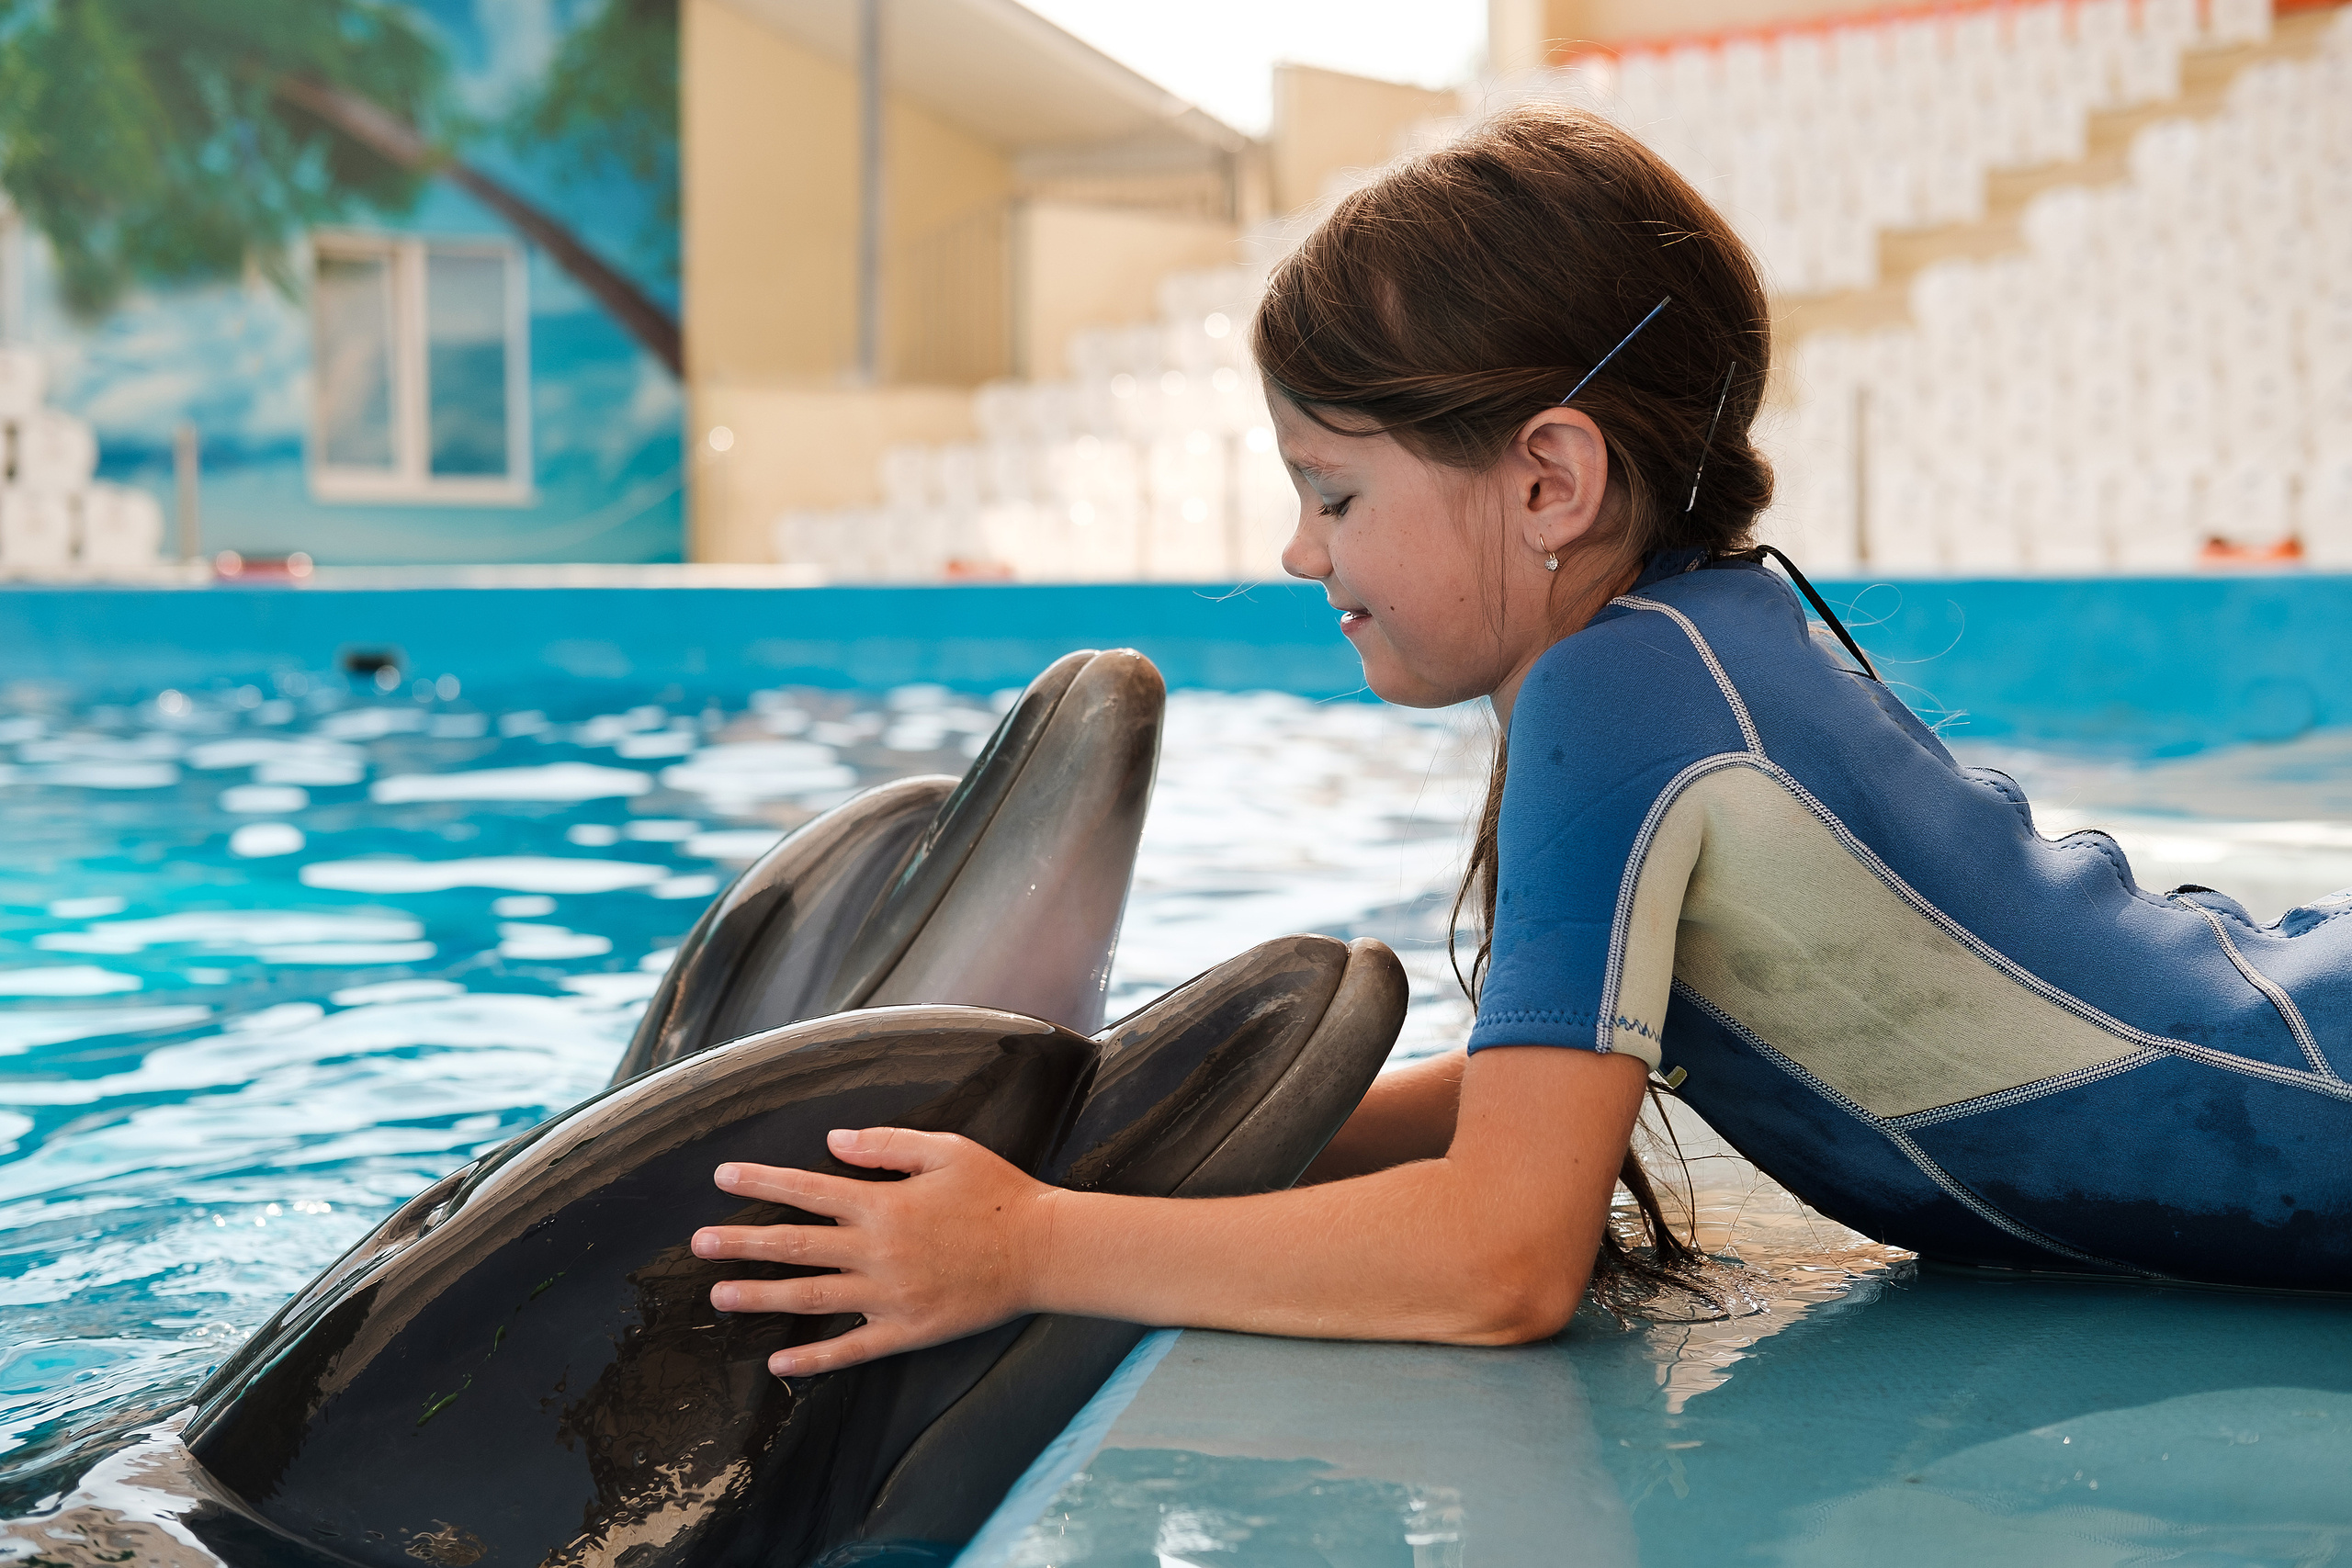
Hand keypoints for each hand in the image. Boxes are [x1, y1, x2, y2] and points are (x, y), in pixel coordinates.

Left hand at [691, 1127, 1057, 1375]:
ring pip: (811, 1297)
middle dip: (743, 1243)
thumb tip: (832, 1143)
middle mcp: (878, 1251)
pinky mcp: (907, 1330)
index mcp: (884, 1203)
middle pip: (796, 1245)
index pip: (808, 1189)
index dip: (761, 1182)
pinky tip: (778, 1363)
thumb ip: (886, 1145)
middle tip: (699, 1243)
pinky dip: (812, 1360)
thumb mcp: (946, 1150)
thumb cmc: (998, 1193)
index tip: (722, 1178)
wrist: (1043, 1251)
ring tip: (719, 1295)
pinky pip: (851, 1350)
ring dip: (761, 1296)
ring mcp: (889, 1296)